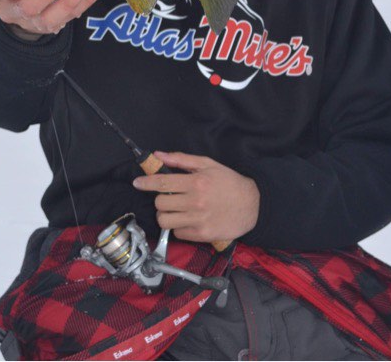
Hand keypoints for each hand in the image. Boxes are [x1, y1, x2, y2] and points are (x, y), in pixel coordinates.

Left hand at [132, 151, 259, 243]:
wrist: (253, 204)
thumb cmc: (229, 182)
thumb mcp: (208, 164)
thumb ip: (181, 159)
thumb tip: (159, 155)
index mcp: (196, 182)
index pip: (162, 183)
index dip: (146, 183)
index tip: (137, 183)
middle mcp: (196, 202)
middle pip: (160, 203)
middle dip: (161, 198)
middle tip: (170, 196)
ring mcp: (198, 220)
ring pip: (165, 220)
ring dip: (166, 214)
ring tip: (176, 209)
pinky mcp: (202, 235)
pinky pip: (177, 233)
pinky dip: (179, 226)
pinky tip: (188, 219)